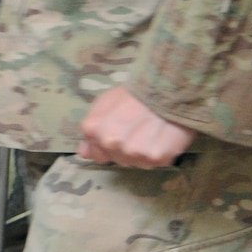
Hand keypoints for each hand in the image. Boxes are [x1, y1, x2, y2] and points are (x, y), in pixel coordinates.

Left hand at [77, 85, 194, 168]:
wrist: (168, 88)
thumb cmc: (134, 93)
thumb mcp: (105, 103)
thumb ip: (92, 129)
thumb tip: (83, 153)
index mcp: (92, 129)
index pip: (96, 154)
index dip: (109, 147)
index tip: (121, 134)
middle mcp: (109, 142)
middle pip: (118, 160)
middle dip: (126, 150)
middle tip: (139, 130)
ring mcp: (132, 151)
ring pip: (136, 163)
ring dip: (143, 153)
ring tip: (152, 133)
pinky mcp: (155, 157)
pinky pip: (155, 163)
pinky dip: (160, 154)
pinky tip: (163, 138)